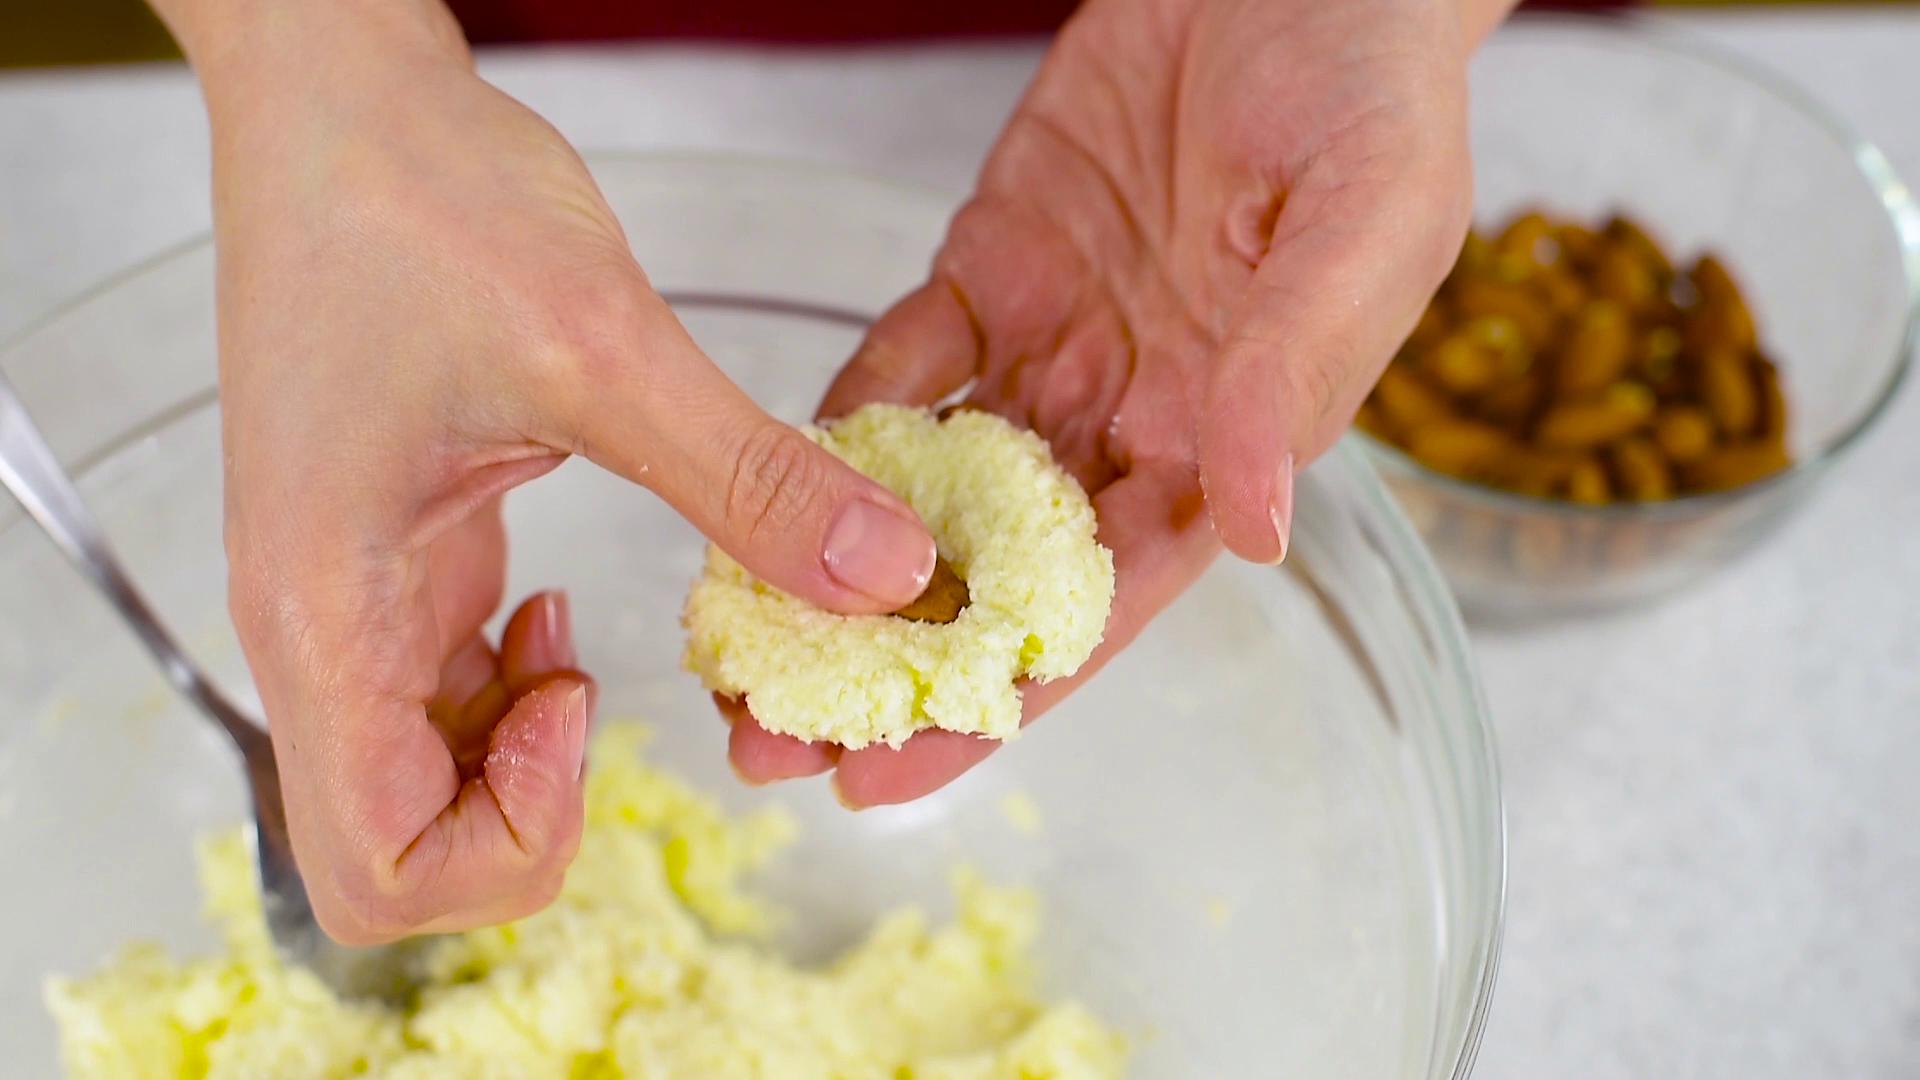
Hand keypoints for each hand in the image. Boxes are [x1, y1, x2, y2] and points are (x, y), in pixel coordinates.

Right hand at [158, 0, 938, 942]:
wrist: (341, 100)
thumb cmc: (415, 201)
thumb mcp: (607, 351)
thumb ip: (751, 483)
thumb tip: (888, 579)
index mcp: (324, 611)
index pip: (376, 871)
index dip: (507, 841)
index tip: (587, 708)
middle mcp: (314, 630)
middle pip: (394, 853)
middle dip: (519, 822)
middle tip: (601, 706)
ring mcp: (344, 601)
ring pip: (423, 781)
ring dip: (525, 756)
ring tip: (595, 648)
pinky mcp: (389, 560)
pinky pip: (448, 693)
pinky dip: (520, 690)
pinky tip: (568, 606)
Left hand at [728, 0, 1510, 803]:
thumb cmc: (1369, 88)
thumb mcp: (1364, 226)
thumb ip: (1291, 373)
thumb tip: (1251, 532)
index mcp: (1231, 437)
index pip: (1109, 599)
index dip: (1003, 692)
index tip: (898, 769)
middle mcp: (1136, 412)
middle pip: (998, 572)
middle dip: (891, 659)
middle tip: (776, 739)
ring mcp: (1059, 341)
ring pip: (934, 483)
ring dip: (842, 558)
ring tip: (740, 636)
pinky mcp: (996, 261)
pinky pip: (907, 359)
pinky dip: (845, 416)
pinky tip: (773, 467)